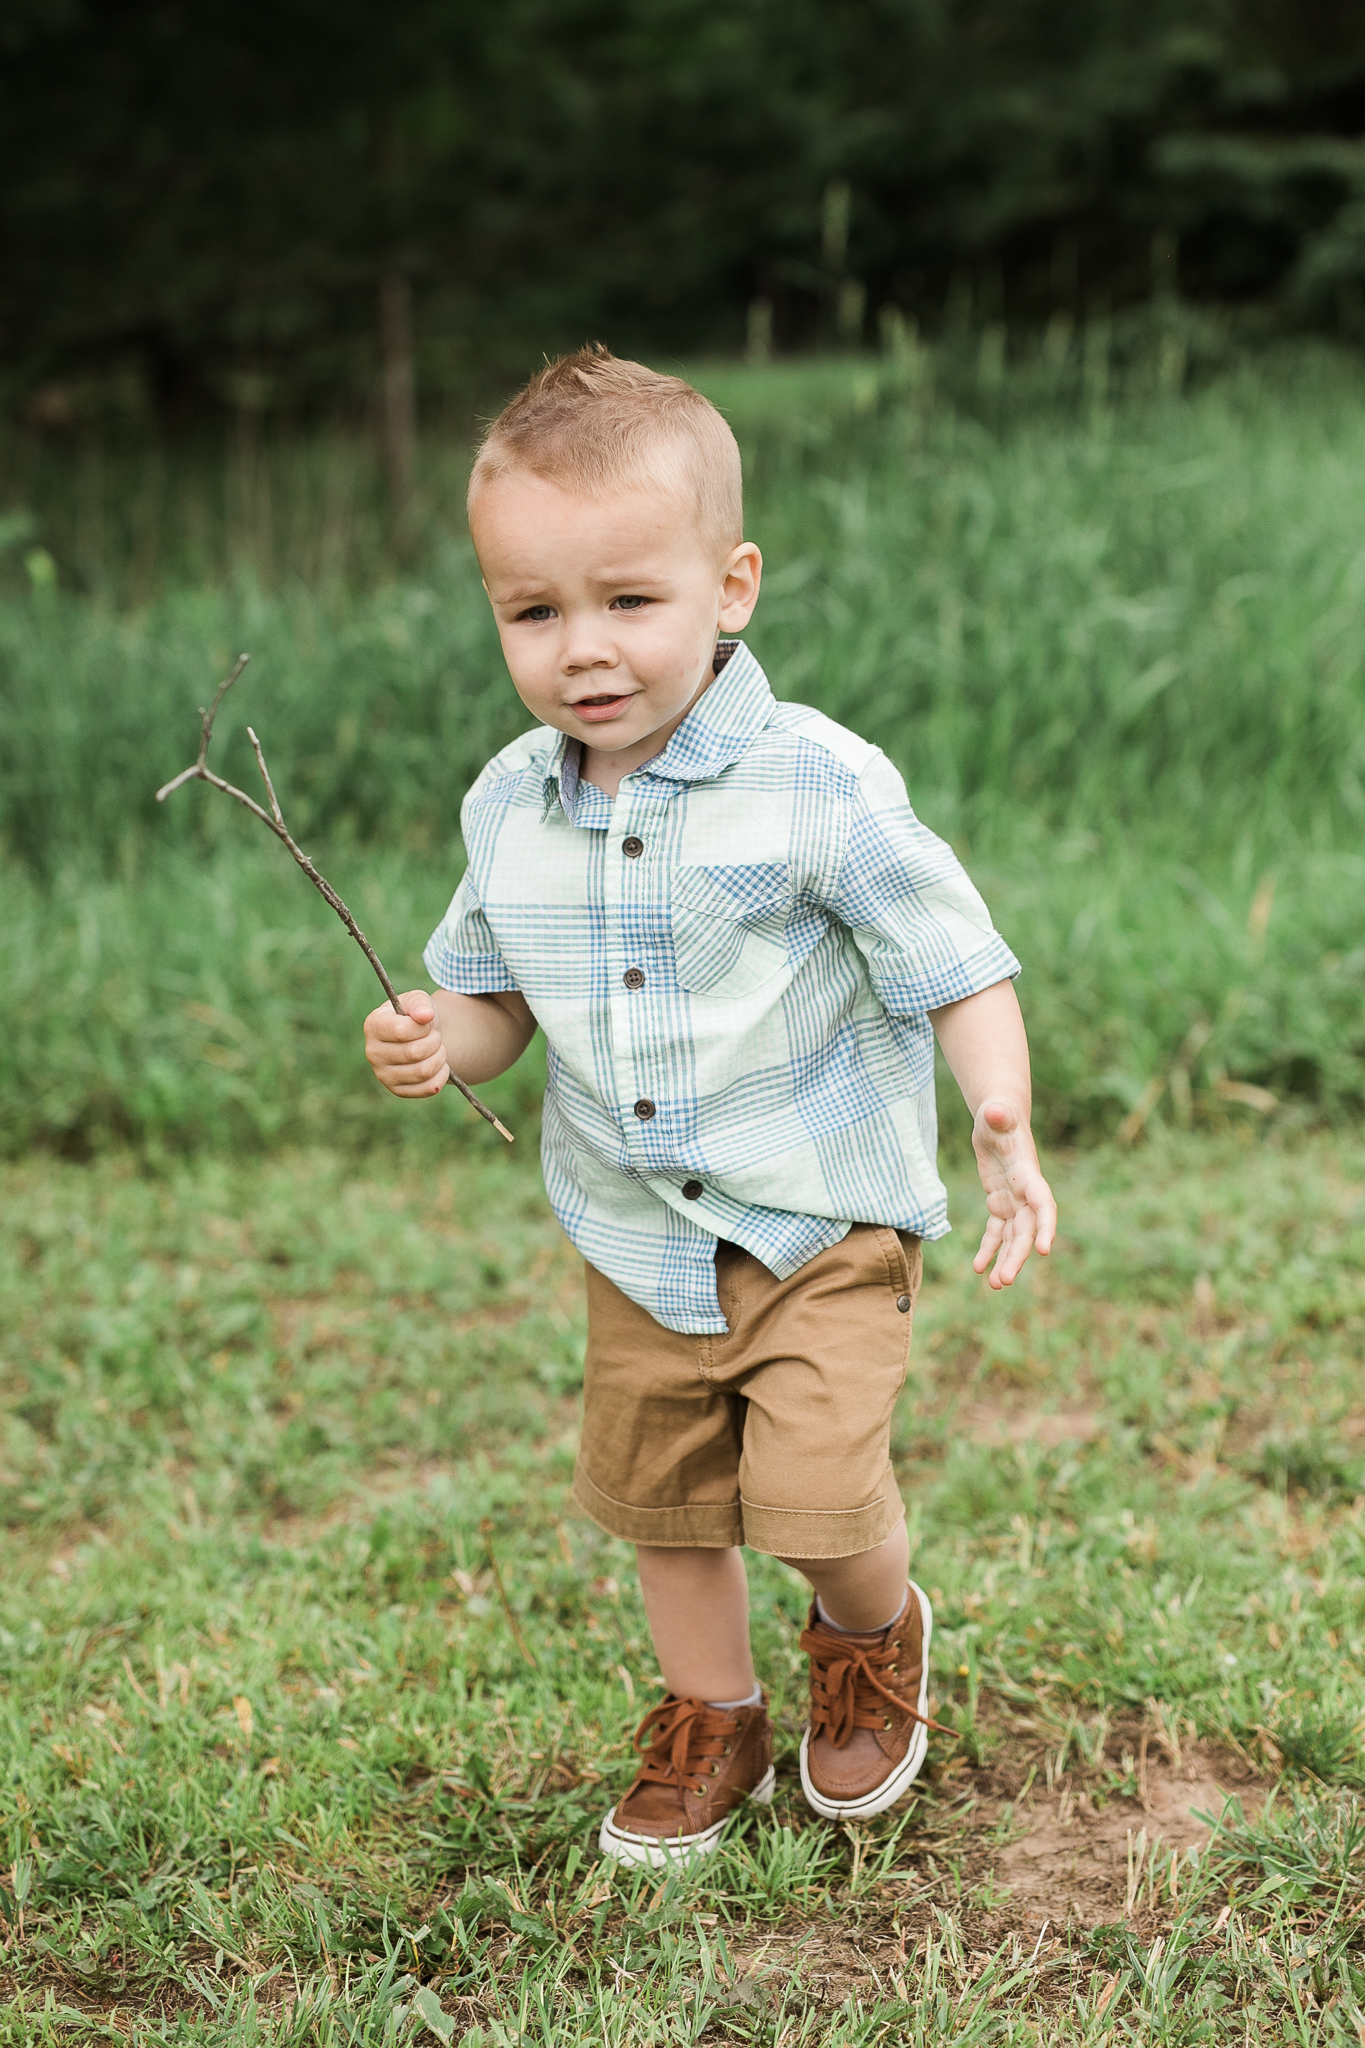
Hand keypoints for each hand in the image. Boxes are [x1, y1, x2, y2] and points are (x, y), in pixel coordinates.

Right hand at [364, 989, 449, 1098]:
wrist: (419, 1038)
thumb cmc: (415, 1016)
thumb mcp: (418, 1001)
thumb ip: (420, 1003)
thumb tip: (425, 1015)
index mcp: (373, 1025)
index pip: (402, 1031)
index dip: (423, 1027)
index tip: (425, 1024)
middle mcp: (372, 1052)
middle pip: (415, 1053)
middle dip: (435, 1042)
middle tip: (436, 1037)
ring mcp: (383, 1074)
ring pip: (423, 1071)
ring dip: (440, 1058)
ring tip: (438, 1049)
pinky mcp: (397, 1090)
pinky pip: (428, 1088)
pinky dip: (442, 1075)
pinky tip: (440, 1065)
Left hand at [969, 1097, 1056, 1288]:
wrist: (999, 1119)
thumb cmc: (998, 1115)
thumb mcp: (996, 1113)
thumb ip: (997, 1114)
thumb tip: (994, 1110)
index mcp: (1028, 1174)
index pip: (1043, 1204)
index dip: (1045, 1226)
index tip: (1043, 1250)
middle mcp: (1026, 1192)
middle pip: (1026, 1229)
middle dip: (1017, 1255)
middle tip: (1005, 1280)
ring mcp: (1014, 1200)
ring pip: (1013, 1237)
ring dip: (1006, 1260)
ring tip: (995, 1285)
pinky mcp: (1000, 1203)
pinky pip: (997, 1232)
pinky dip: (989, 1249)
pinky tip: (979, 1268)